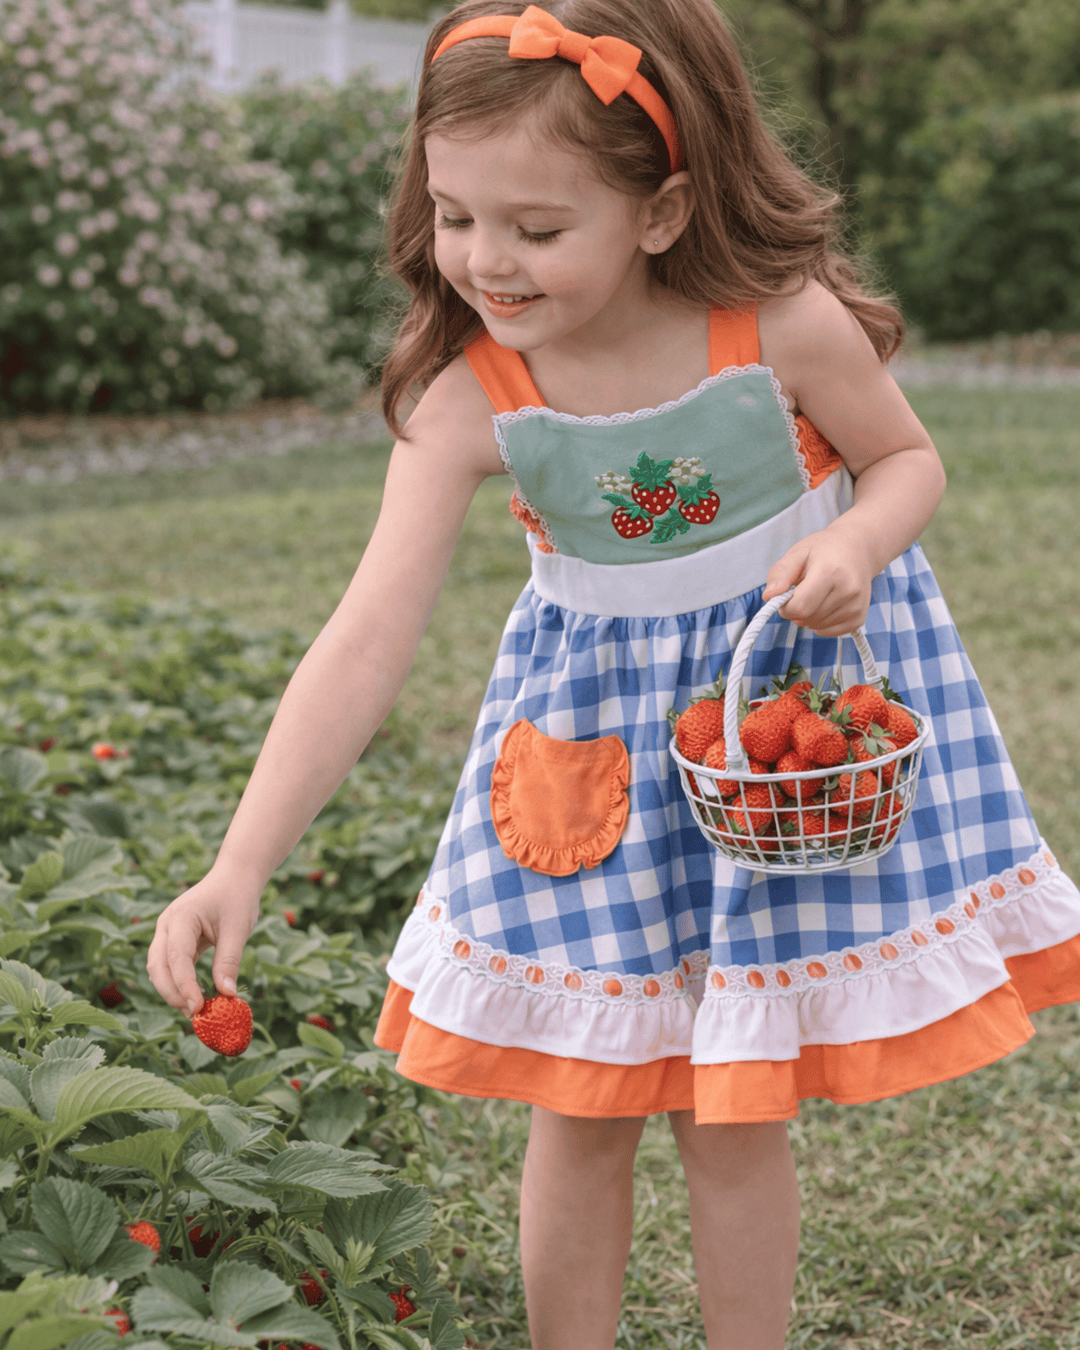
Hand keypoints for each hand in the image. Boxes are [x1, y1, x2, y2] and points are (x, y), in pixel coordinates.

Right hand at [146, 871, 260, 1018]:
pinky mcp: (174, 940)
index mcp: (180, 917)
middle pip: (158, 967)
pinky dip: (180, 983)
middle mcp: (166, 926)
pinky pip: (170, 966)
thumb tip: (227, 995)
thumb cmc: (238, 897)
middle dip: (173, 994)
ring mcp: (167, 933)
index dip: (185, 986)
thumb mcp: (238, 928)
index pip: (176, 958)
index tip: (199, 1008)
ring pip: (160, 969)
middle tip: (197, 1015)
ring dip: (174, 991)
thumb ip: (229, 961)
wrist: (235, 876)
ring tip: (198, 1010)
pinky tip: (197, 998)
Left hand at [762, 530, 873, 636]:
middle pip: (807, 618)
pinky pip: (828, 632)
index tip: (785, 596)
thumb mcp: (798, 553)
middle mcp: (848, 591)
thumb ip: (780, 574)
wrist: (858, 549)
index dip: (785, 606)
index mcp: (831, 572)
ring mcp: (856, 606)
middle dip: (796, 610)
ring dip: (808, 616)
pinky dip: (820, 623)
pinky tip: (825, 604)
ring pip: (816, 627)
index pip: (800, 606)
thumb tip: (769, 597)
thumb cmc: (823, 550)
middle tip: (802, 592)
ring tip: (816, 594)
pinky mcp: (859, 618)